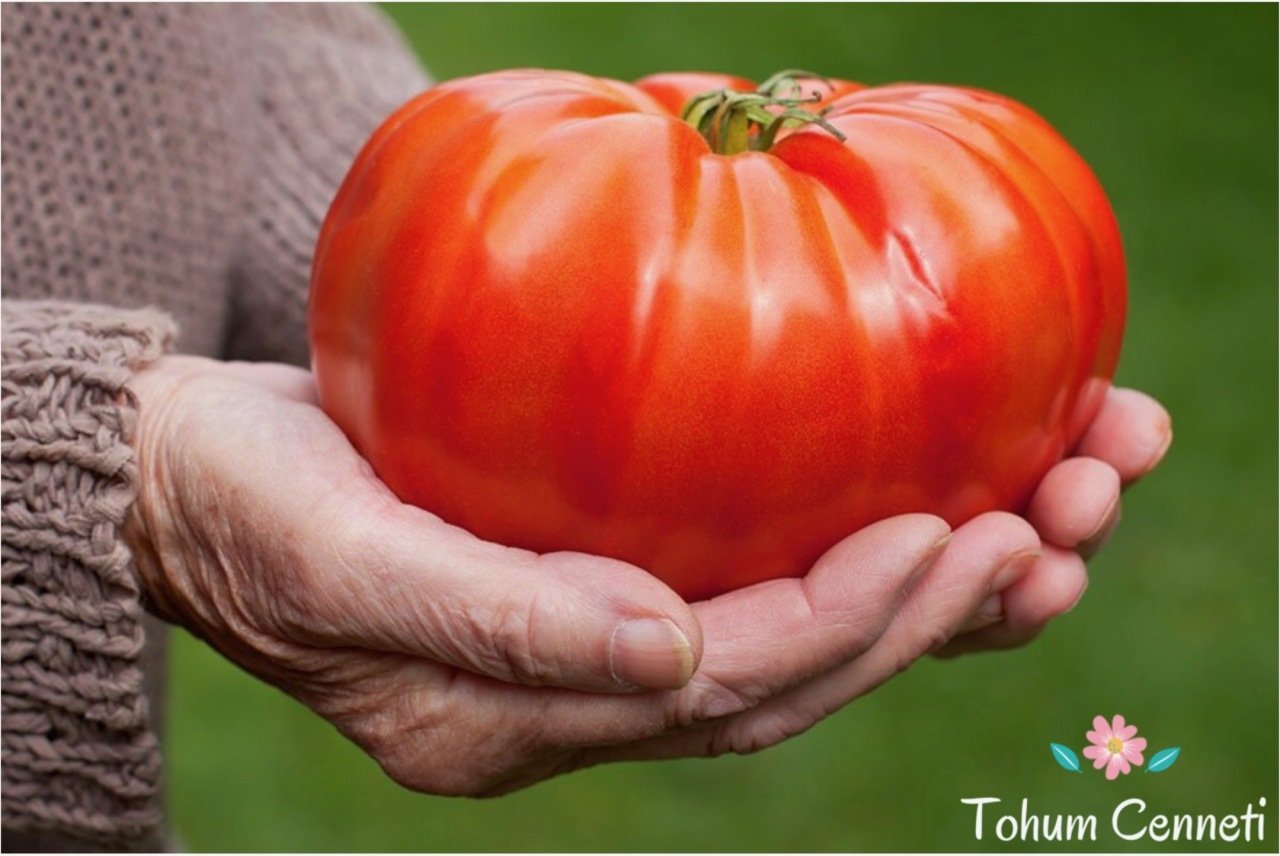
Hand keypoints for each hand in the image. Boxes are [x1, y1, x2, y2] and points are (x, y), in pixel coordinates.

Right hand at [122, 356, 1166, 795]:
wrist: (191, 483)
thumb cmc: (247, 505)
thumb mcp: (341, 554)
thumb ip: (493, 621)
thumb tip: (662, 651)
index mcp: (502, 724)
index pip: (709, 693)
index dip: (836, 624)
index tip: (943, 535)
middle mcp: (564, 706)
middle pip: (771, 686)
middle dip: (910, 623)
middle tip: (1029, 537)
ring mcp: (580, 656)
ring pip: (777, 649)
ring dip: (905, 601)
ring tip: (1025, 533)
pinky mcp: (587, 588)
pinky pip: (738, 589)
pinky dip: (835, 559)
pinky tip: (917, 508)